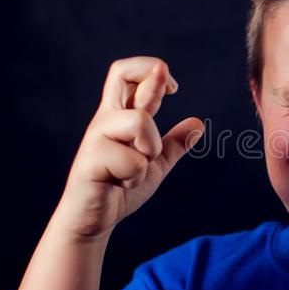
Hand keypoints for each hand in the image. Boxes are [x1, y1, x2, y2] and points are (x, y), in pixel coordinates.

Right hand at [54, 56, 204, 237]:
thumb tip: (198, 123)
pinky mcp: (90, 161)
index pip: (127, 75)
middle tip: (172, 89)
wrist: (94, 221)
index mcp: (119, 116)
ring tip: (136, 169)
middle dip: (152, 75)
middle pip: (121, 74)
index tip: (174, 87)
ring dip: (150, 148)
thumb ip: (173, 145)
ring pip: (140, 122)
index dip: (151, 69)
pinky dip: (136, 177)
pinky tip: (121, 184)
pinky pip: (132, 161)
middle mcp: (106, 120)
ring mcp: (96, 138)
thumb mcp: (155, 164)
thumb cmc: (119, 189)